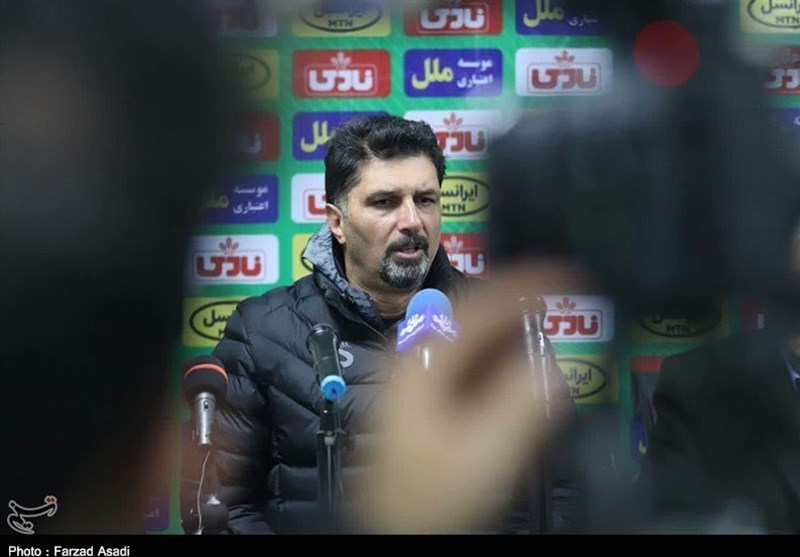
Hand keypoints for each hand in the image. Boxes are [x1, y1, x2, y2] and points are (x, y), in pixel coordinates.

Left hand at [353, 259, 592, 533]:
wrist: (395, 527)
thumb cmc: (430, 492)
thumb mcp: (485, 450)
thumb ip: (523, 402)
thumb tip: (554, 368)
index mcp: (426, 358)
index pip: (482, 301)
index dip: (527, 283)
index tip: (567, 275)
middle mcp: (420, 358)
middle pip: (482, 321)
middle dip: (525, 324)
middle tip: (560, 326)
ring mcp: (423, 378)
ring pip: (481, 348)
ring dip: (516, 354)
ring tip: (542, 370)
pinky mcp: (430, 400)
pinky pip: (475, 373)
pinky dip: (503, 377)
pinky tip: (520, 401)